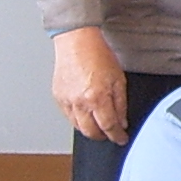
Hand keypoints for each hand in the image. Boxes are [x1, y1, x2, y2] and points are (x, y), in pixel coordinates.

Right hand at [52, 27, 128, 143]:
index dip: (117, 136)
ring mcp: (67, 101)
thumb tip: (122, 121)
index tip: (121, 138)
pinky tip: (86, 114)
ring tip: (98, 125)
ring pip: (78, 127)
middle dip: (102, 136)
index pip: (108, 126)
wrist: (77, 41)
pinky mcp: (58, 97)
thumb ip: (120, 103)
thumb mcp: (118, 79)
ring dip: (89, 129)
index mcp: (97, 97)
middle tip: (110, 134)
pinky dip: (78, 119)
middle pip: (91, 132)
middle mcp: (80, 102)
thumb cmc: (98, 55)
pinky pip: (68, 116)